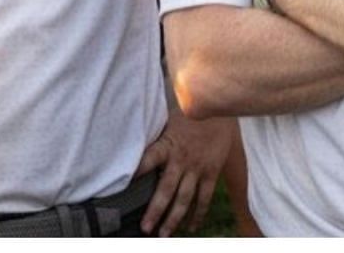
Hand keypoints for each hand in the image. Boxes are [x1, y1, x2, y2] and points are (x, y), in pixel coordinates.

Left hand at [134, 114, 235, 235]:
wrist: (218, 109)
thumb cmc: (189, 114)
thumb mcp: (168, 120)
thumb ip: (155, 137)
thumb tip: (131, 139)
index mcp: (168, 145)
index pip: (149, 159)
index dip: (138, 171)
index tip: (124, 185)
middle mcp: (182, 160)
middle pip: (166, 190)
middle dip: (155, 210)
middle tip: (145, 228)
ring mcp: (198, 168)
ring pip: (185, 199)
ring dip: (174, 218)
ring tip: (164, 234)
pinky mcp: (211, 172)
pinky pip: (204, 197)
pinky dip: (198, 214)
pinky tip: (191, 227)